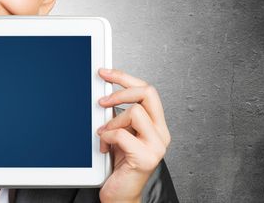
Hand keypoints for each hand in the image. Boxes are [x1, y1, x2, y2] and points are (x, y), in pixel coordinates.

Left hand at [96, 68, 170, 202]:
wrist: (120, 194)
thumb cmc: (120, 164)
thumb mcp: (120, 132)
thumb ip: (119, 115)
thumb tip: (103, 93)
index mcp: (156, 124)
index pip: (147, 89)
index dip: (124, 77)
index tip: (105, 73)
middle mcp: (161, 133)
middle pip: (147, 92)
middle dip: (120, 91)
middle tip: (102, 101)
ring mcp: (156, 146)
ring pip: (134, 111)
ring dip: (111, 122)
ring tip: (103, 134)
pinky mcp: (146, 158)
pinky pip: (121, 134)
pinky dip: (106, 137)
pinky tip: (103, 146)